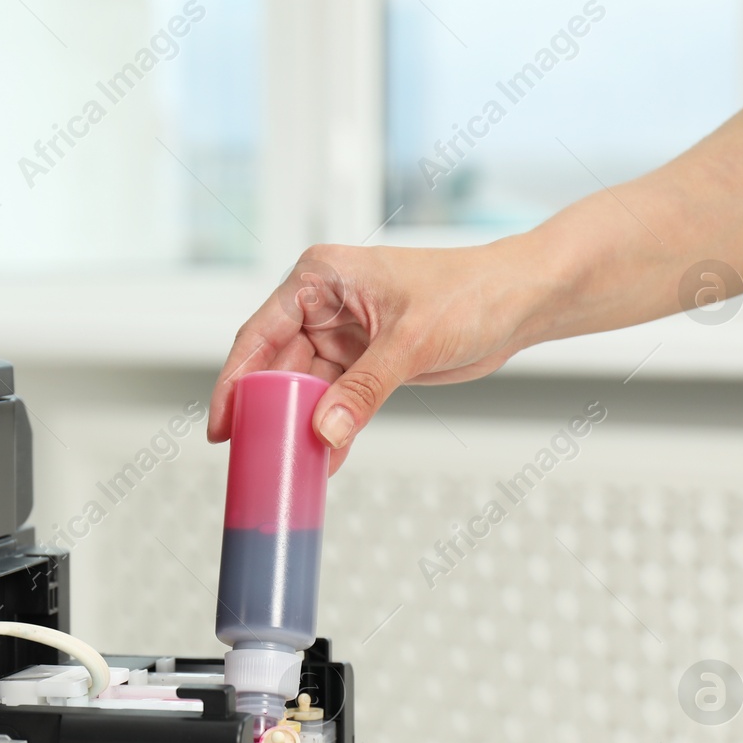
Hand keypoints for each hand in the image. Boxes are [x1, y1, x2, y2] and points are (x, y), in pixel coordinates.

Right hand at [207, 239, 550, 472]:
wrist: (520, 301)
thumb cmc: (471, 293)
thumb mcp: (411, 342)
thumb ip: (364, 389)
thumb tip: (324, 432)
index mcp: (319, 278)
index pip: (260, 333)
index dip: (235, 380)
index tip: (222, 424)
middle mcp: (322, 304)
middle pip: (275, 366)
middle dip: (267, 411)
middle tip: (252, 455)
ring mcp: (342, 334)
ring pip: (303, 388)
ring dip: (299, 425)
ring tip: (288, 465)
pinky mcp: (363, 361)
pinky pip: (334, 401)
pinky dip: (330, 429)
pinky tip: (325, 459)